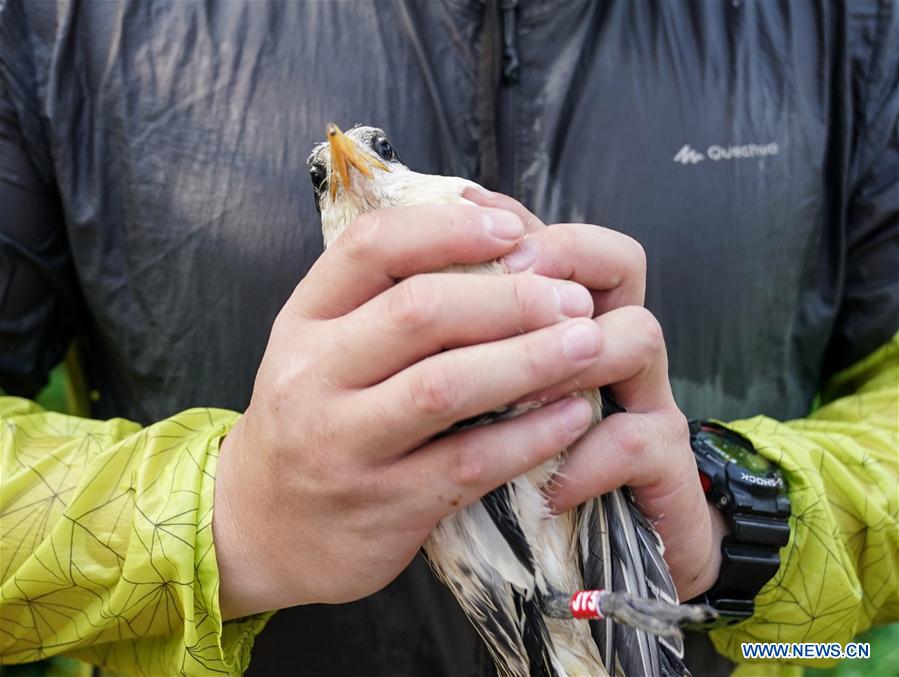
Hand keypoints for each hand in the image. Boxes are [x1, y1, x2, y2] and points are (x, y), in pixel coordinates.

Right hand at [214, 203, 606, 617]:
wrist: (261, 526)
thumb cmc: (312, 419)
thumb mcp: (320, 347)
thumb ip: (381, 297)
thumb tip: (481, 223)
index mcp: (302, 322)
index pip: (369, 248)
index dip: (447, 230)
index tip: (513, 229)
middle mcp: (313, 377)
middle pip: (418, 313)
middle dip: (509, 298)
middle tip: (573, 298)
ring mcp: (344, 446)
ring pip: (444, 388)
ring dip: (529, 360)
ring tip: (589, 343)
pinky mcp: (383, 507)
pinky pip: (468, 464)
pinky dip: (527, 436)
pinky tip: (572, 416)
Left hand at [467, 190, 727, 601]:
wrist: (601, 551)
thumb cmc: (524, 463)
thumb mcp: (489, 397)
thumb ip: (468, 343)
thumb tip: (415, 276)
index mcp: (576, 322)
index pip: (566, 240)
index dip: (524, 221)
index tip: (470, 215)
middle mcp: (617, 347)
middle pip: (618, 262)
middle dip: (555, 261)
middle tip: (500, 281)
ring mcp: (650, 402)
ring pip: (638, 336)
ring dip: (568, 357)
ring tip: (510, 392)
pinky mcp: (668, 467)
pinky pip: (636, 443)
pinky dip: (584, 462)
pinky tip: (545, 489)